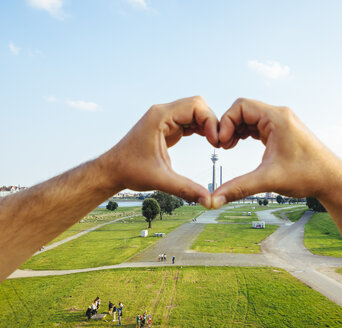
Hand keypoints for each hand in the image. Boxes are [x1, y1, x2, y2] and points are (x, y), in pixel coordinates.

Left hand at [101, 96, 218, 207]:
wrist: (112, 170)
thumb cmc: (130, 171)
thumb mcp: (160, 180)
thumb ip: (186, 189)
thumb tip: (209, 201)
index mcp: (160, 117)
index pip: (195, 106)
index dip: (210, 121)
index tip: (215, 141)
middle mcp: (162, 113)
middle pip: (197, 105)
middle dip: (211, 121)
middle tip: (218, 142)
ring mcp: (164, 118)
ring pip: (195, 111)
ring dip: (207, 124)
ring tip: (215, 143)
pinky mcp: (166, 126)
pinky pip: (189, 120)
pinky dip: (200, 128)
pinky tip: (207, 140)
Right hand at [211, 98, 341, 207]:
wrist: (332, 180)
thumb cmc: (307, 175)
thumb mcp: (268, 180)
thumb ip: (239, 188)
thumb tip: (214, 200)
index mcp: (277, 118)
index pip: (241, 106)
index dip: (226, 122)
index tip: (222, 143)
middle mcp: (279, 116)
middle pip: (243, 110)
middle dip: (229, 126)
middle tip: (222, 146)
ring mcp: (281, 123)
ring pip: (250, 117)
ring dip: (236, 130)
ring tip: (228, 147)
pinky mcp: (282, 132)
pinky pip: (257, 125)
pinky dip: (245, 133)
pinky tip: (238, 145)